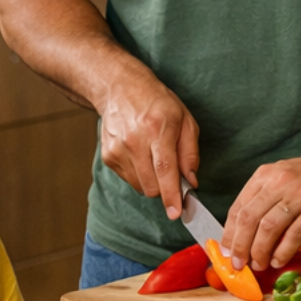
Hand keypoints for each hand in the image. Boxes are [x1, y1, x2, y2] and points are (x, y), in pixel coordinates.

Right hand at [95, 69, 199, 218]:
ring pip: (140, 186)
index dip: (172, 195)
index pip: (165, 170)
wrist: (119, 88)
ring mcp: (118, 149)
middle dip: (165, 188)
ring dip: (152, 182)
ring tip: (153, 157)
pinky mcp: (108, 156)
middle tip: (171, 174)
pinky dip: (139, 174)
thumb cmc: (157, 102)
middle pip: (152, 185)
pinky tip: (140, 154)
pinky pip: (129, 180)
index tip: (176, 213)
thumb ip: (190, 152)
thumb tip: (191, 181)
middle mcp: (135, 141)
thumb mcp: (185, 119)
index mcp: (158, 129)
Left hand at [226, 142, 300, 269]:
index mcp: (265, 175)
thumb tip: (244, 236)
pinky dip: (283, 252)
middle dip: (240, 246)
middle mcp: (280, 182)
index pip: (238, 207)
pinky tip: (279, 261)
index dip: (229, 234)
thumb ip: (264, 200)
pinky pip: (294, 235)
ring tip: (259, 265)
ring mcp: (300, 194)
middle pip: (249, 219)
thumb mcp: (283, 179)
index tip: (226, 252)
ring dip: (260, 251)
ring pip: (269, 228)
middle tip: (238, 264)